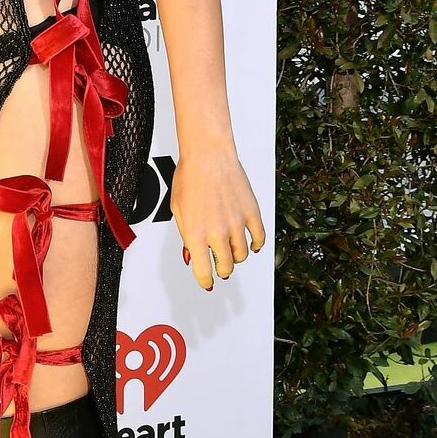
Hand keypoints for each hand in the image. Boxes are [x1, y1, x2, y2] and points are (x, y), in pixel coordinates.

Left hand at [170, 142, 265, 291]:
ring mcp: (237, 224)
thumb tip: (192, 254)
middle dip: (222, 270)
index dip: (205, 280)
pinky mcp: (252, 214)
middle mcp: (217, 233)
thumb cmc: (190, 178)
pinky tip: (252, 245)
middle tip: (220, 267)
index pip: (203, 271)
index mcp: (195, 235)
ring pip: (242, 255)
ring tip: (232, 251)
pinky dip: (256, 245)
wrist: (208, 156)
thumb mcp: (178, 211)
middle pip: (226, 266)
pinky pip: (259, 239)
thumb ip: (186, 236)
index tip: (206, 281)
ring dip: (236, 257)